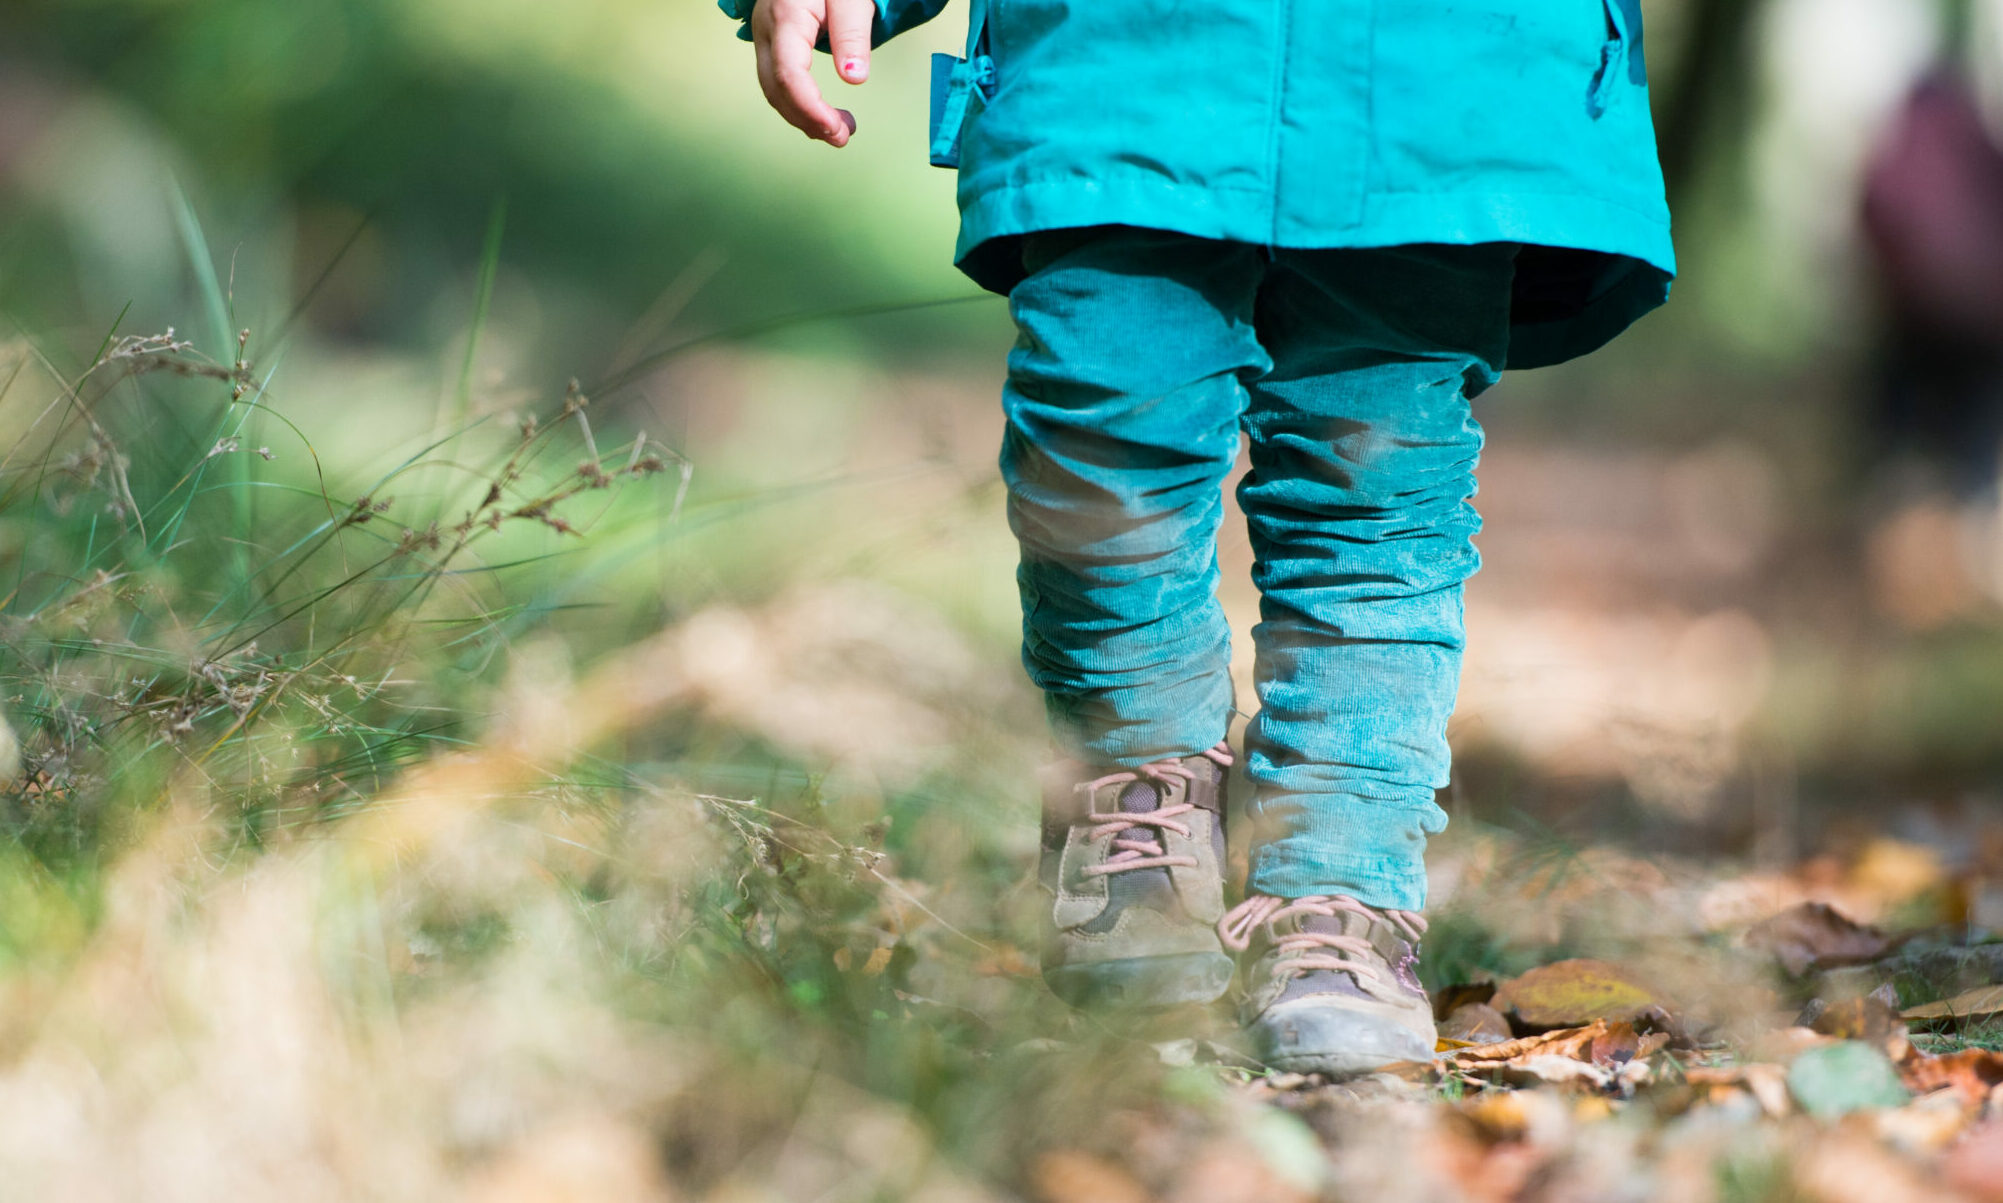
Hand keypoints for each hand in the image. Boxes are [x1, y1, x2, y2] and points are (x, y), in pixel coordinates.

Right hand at [752, 0, 875, 147]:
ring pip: (772, 89)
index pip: (789, 75)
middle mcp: (766, 30)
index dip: (811, 110)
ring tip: (838, 129)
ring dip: (802, 116)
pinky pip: (776, 80)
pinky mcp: (771, 42)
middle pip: (776, 89)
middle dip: (807, 120)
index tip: (839, 129)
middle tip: (843, 136)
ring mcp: (764, 36)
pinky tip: (820, 113)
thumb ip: (852, 35)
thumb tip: (855, 78)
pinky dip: (797, 103)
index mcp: (785, 17)